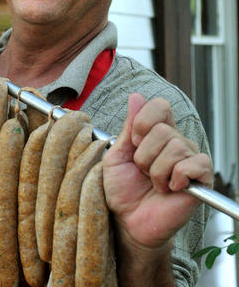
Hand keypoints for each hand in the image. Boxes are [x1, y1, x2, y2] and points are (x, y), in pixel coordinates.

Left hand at [102, 93, 212, 250]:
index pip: (160, 106)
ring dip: (155, 170)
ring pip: (175, 148)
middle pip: (163, 130)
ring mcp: (190, 159)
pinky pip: (193, 164)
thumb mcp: (117, 154)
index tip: (133, 142)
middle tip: (142, 171)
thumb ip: (129, 127)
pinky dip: (174, 178)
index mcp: (155, 133)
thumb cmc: (121, 190)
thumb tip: (136, 96)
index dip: (143, 121)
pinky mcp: (201, 178)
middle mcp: (176, 142)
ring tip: (153, 183)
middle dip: (144, 155)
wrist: (128, 221)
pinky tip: (169, 189)